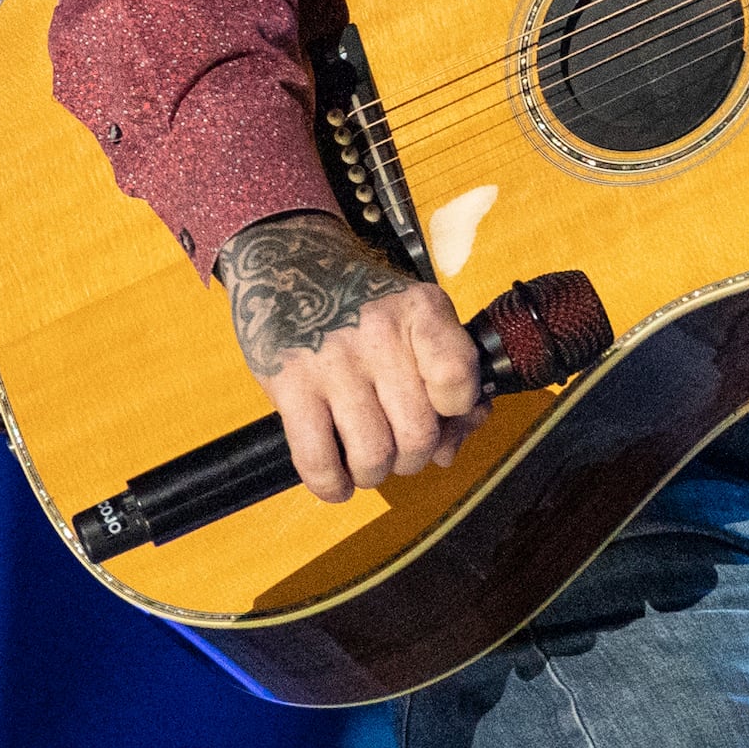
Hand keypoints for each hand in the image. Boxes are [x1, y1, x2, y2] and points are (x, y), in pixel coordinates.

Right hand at [216, 211, 484, 502]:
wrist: (290, 263)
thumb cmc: (362, 302)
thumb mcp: (417, 318)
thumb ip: (447, 380)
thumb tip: (449, 451)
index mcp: (422, 311)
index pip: (459, 382)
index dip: (457, 411)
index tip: (441, 410)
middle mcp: (380, 332)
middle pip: (417, 433)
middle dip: (413, 457)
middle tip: (399, 447)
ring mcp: (332, 359)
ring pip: (372, 454)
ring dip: (373, 473)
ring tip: (367, 459)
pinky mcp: (289, 383)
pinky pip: (318, 458)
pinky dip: (332, 484)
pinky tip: (337, 480)